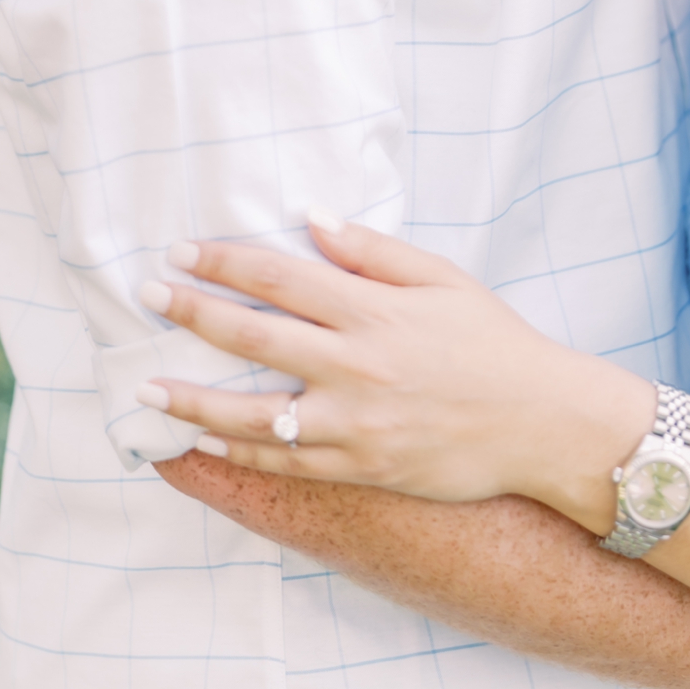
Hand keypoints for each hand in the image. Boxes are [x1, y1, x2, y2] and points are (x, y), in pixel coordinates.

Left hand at [136, 218, 651, 517]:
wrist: (542, 423)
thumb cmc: (494, 342)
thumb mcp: (443, 279)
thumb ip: (374, 250)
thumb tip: (311, 220)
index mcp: (376, 311)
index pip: (281, 278)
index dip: (225, 262)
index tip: (182, 252)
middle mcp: (357, 367)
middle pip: (254, 336)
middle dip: (193, 314)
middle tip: (149, 297)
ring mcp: (355, 425)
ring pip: (254, 414)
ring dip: (193, 400)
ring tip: (147, 390)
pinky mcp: (361, 468)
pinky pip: (285, 464)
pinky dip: (238, 452)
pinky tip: (201, 441)